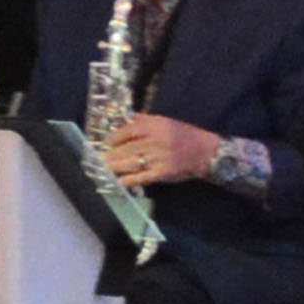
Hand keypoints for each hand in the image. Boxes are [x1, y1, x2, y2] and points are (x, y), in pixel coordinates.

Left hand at [102, 112, 222, 187]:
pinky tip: (119, 181)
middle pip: (127, 147)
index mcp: (155, 125)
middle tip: (96, 159)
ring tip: (102, 169)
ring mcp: (159, 157)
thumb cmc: (184, 135)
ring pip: (131, 162)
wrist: (206, 152)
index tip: (105, 143)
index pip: (128, 130)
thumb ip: (144, 121)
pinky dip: (129, 179)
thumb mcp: (165, 122)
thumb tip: (123, 122)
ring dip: (115, 167)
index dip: (114, 137)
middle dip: (110, 154)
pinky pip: (142, 176)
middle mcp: (156, 140)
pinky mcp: (163, 173)